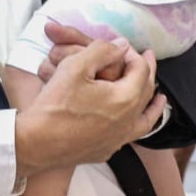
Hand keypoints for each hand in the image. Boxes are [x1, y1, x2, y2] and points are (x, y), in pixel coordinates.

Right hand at [17, 28, 165, 178]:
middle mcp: (128, 121)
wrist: (36, 143)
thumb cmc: (55, 104)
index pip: (140, 69)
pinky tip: (132, 121)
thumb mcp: (76, 65)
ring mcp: (118, 139)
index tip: (122, 46)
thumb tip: (122, 45)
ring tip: (159, 97)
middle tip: (148, 58)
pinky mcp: (106, 150)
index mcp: (126, 98)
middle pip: (146, 92)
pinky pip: (131, 134)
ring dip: (153, 104)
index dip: (133, 53)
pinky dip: (138, 123)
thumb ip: (103, 50)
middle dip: (147, 71)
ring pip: (146, 119)